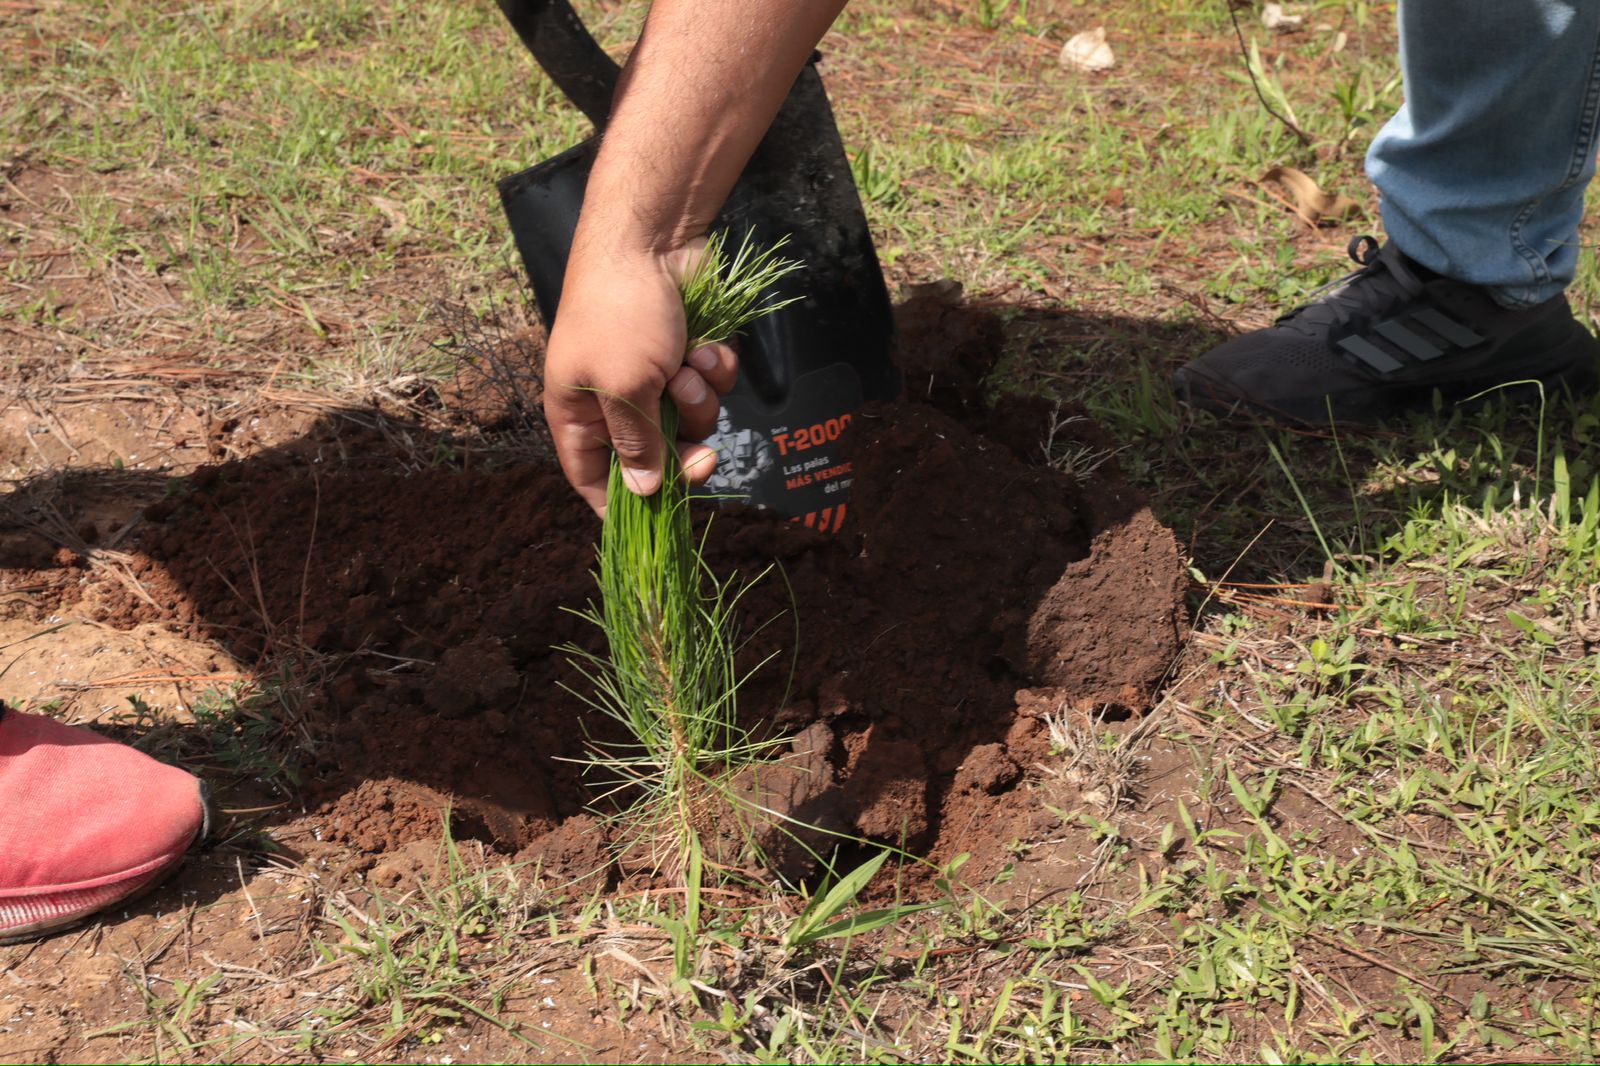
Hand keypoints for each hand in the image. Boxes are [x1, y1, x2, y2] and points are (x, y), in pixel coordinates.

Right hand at [543, 240, 739, 515]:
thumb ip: (636, 443)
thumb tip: (642, 491)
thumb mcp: (624, 387)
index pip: (592, 476)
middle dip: (683, 452)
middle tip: (706, 459)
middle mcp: (612, 397)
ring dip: (698, 400)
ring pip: (690, 418)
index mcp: (577, 412)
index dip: (618, 505)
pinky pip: (710, 385)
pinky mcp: (686, 351)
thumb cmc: (620, 313)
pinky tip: (705, 346)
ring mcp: (652, 373)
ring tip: (688, 369)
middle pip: (655, 455)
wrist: (651, 240)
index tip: (650, 529)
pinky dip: (713, 370)